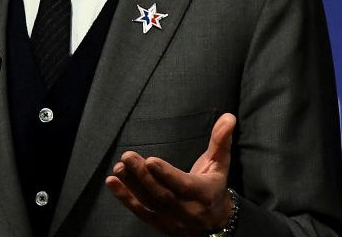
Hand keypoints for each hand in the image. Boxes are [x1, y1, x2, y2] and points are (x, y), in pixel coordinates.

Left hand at [105, 113, 236, 235]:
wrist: (215, 225)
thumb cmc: (215, 187)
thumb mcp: (221, 164)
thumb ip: (221, 140)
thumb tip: (228, 117)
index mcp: (204, 194)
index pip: (183, 185)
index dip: (167, 174)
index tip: (151, 160)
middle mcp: (187, 210)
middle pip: (162, 193)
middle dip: (143, 176)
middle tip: (127, 157)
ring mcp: (172, 219)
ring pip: (149, 203)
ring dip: (132, 185)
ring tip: (119, 168)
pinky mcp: (160, 224)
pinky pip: (140, 212)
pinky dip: (125, 198)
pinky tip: (112, 183)